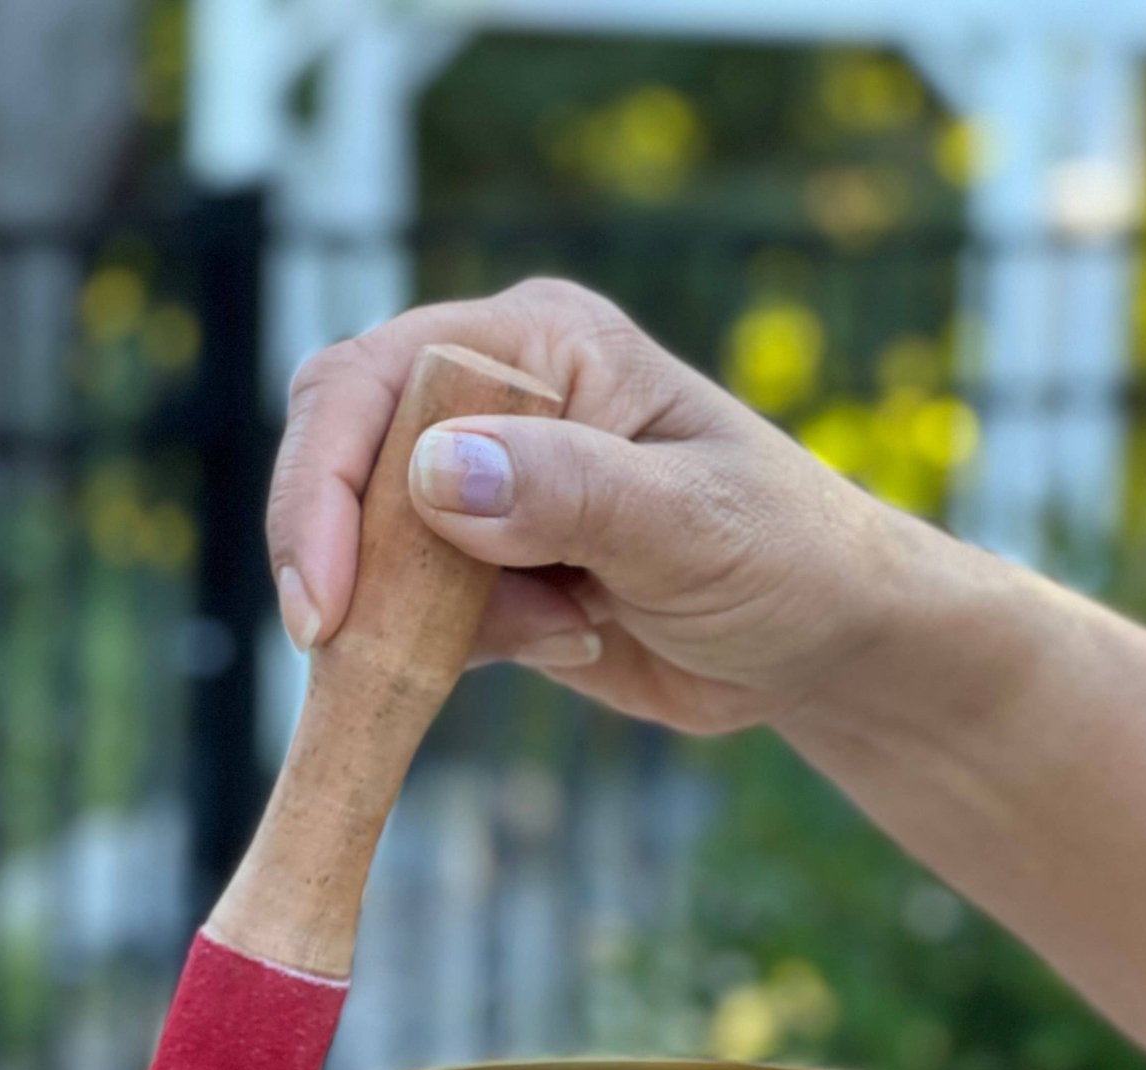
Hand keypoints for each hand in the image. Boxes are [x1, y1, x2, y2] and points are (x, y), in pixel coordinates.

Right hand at [267, 278, 936, 736]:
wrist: (822, 642)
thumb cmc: (787, 554)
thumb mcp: (690, 522)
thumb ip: (570, 493)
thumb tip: (436, 476)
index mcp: (539, 342)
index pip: (376, 383)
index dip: (325, 485)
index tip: (324, 602)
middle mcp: (494, 401)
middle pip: (347, 465)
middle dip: (360, 565)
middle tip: (387, 650)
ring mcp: (483, 490)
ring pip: (372, 556)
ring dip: (437, 620)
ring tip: (571, 629)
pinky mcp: (484, 573)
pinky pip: (415, 617)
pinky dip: (467, 651)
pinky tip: (577, 639)